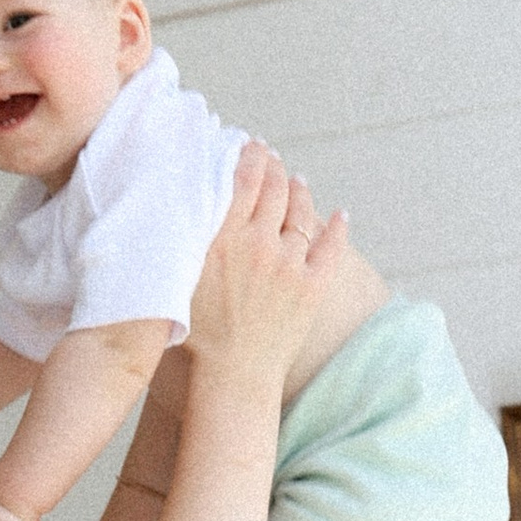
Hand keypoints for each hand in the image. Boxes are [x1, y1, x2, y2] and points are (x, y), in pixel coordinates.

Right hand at [185, 142, 344, 378]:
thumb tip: (188, 201)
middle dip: (274, 166)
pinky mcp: (313, 287)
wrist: (232, 376)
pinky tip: (341, 214)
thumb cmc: (195, 332)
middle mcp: (260, 244)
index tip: (250, 145)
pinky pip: (332, 248)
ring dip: (300, 191)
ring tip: (296, 180)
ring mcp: (290, 265)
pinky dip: (338, 228)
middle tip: (271, 156)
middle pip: (274, 189)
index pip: (244, 180)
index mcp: (224, 238)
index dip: (250, 156)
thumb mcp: (179, 276)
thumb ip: (187, 237)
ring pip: (301, 213)